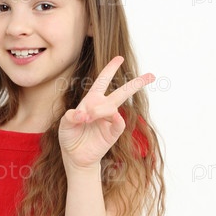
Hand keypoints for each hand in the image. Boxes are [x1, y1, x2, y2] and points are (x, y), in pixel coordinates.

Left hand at [58, 56, 154, 170]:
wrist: (75, 157)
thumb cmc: (69, 137)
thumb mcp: (64, 125)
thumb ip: (70, 117)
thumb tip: (82, 114)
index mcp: (90, 101)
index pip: (102, 81)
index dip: (110, 70)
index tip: (119, 58)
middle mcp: (102, 108)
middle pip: (121, 92)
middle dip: (136, 84)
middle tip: (151, 75)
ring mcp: (109, 120)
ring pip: (113, 107)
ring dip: (101, 110)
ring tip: (87, 117)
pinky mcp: (113, 133)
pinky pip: (118, 123)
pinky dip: (116, 119)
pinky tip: (113, 117)